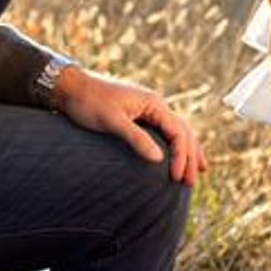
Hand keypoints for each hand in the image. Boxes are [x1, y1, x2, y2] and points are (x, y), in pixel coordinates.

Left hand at [51, 66, 207, 185]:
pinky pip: (165, 131)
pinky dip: (175, 145)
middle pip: (183, 132)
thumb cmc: (90, 102)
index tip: (176, 178)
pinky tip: (177, 155)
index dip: (181, 156)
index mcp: (154, 104)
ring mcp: (149, 110)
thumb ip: (136, 138)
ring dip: (188, 151)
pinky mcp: (140, 116)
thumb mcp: (112, 121)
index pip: (178, 132)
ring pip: (178, 131)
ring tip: (197, 171)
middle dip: (189, 157)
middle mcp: (156, 105)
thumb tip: (159, 159)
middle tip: (190, 183)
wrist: (72, 88)